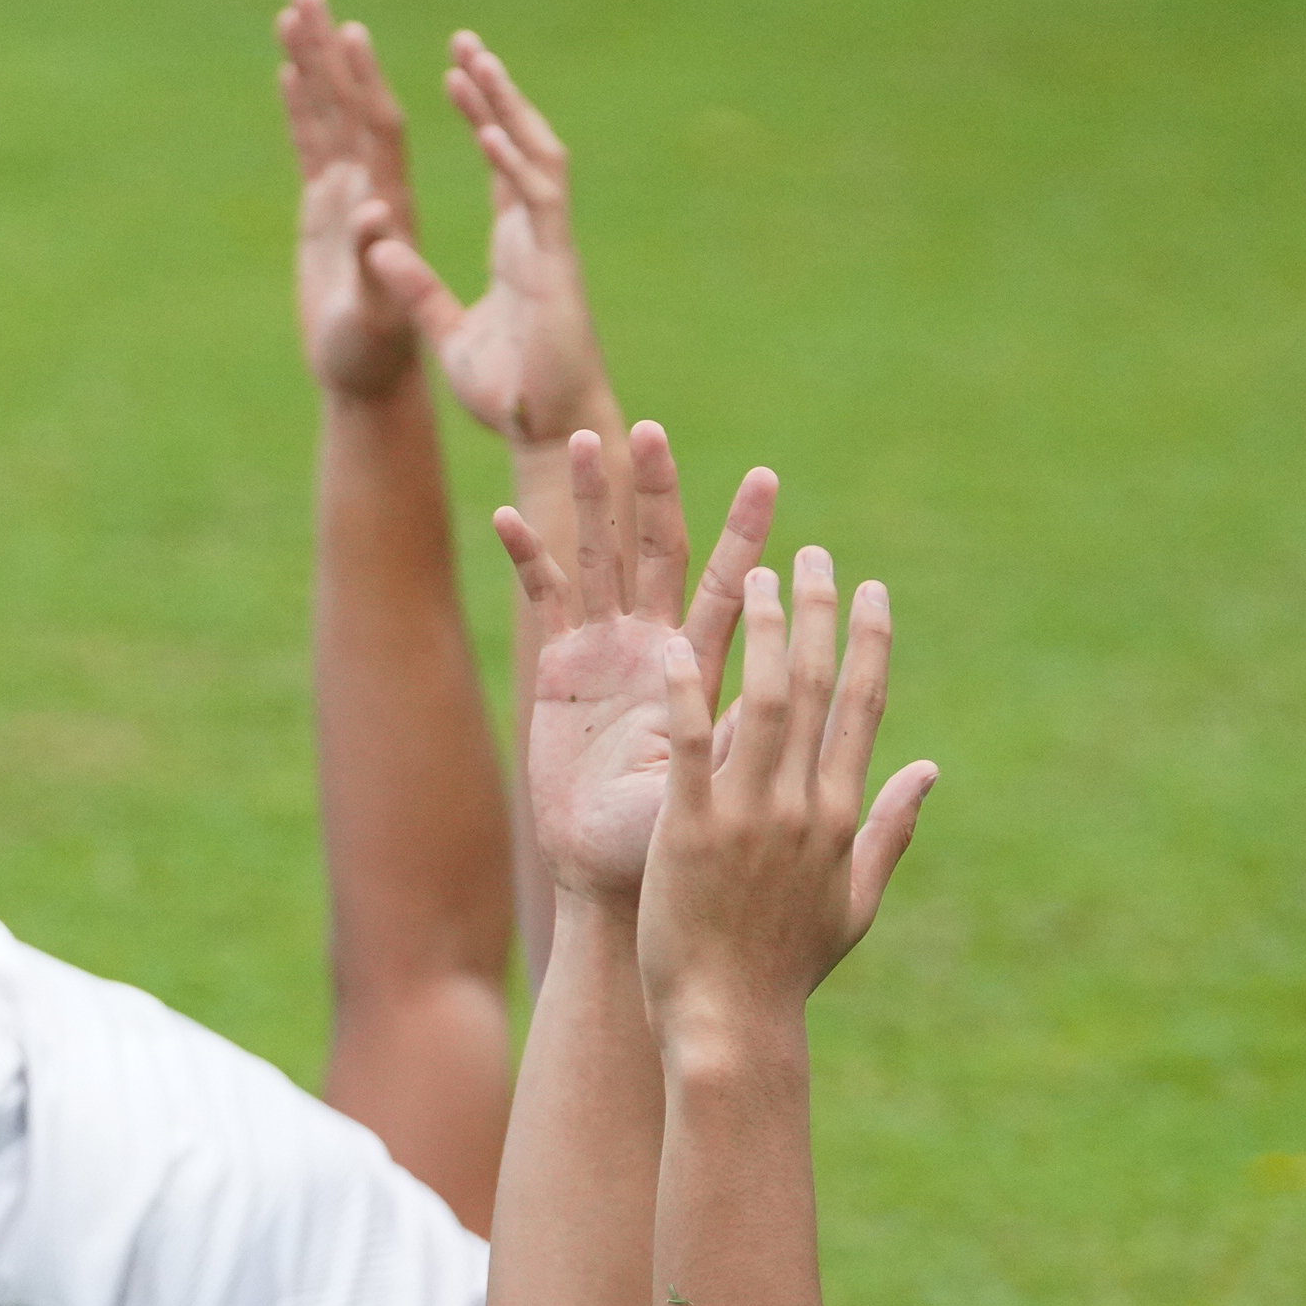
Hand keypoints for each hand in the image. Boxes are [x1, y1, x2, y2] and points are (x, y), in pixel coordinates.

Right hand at [277, 0, 423, 401]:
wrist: (367, 378)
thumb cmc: (376, 355)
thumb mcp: (379, 315)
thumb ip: (377, 264)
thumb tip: (374, 213)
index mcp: (391, 206)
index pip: (379, 127)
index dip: (365, 80)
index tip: (349, 32)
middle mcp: (372, 189)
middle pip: (350, 104)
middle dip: (329, 50)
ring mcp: (348, 197)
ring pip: (329, 116)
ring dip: (313, 64)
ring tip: (294, 9)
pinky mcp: (324, 213)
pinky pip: (312, 148)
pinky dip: (301, 108)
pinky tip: (290, 72)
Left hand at [365, 32, 606, 450]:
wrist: (548, 433)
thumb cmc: (507, 393)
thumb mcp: (445, 332)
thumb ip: (415, 289)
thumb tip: (380, 247)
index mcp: (515, 246)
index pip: (501, 165)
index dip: (482, 116)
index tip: (456, 73)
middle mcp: (536, 234)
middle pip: (519, 142)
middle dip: (494, 91)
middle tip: (465, 40)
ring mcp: (547, 244)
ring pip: (532, 156)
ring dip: (504, 109)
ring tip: (473, 62)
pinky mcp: (554, 266)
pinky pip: (536, 202)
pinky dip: (512, 165)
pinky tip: (486, 131)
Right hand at [496, 424, 780, 904]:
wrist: (612, 874)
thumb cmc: (678, 839)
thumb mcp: (720, 784)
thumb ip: (743, 735)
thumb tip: (795, 691)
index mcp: (699, 668)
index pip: (728, 586)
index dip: (744, 534)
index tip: (767, 479)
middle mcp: (653, 646)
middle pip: (657, 551)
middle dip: (657, 492)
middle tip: (652, 431)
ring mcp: (602, 652)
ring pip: (598, 559)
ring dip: (592, 503)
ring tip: (585, 441)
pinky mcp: (557, 668)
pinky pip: (543, 601)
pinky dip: (528, 556)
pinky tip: (511, 516)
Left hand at [631, 551, 932, 1045]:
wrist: (730, 1024)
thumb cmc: (786, 970)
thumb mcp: (855, 903)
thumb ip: (891, 830)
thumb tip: (931, 770)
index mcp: (841, 815)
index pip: (863, 709)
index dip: (870, 642)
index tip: (871, 589)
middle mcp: (803, 805)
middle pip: (820, 688)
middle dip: (817, 613)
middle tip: (808, 552)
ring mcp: (749, 816)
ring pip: (766, 700)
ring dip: (765, 631)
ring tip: (753, 570)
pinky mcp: (691, 831)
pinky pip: (692, 747)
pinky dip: (691, 694)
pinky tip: (682, 644)